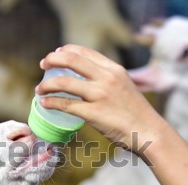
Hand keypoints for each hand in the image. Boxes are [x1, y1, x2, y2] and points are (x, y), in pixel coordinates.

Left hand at [36, 44, 164, 152]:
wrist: (148, 131)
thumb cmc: (136, 112)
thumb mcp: (125, 86)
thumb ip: (107, 80)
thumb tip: (87, 81)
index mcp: (114, 69)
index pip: (84, 52)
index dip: (66, 51)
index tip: (55, 55)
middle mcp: (106, 78)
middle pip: (71, 60)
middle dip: (52, 60)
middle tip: (43, 65)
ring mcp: (99, 95)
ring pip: (64, 82)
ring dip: (46, 85)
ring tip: (39, 89)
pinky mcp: (94, 113)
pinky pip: (65, 105)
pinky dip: (51, 102)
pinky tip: (45, 104)